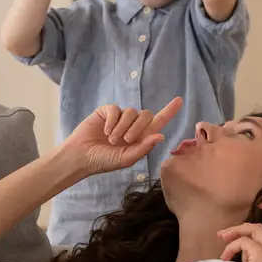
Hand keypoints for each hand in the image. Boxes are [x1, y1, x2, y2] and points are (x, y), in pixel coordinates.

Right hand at [59, 97, 182, 175]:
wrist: (81, 156)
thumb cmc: (104, 161)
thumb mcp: (126, 159)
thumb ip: (144, 148)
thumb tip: (161, 135)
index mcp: (140, 137)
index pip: (158, 121)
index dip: (169, 111)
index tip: (180, 100)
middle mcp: (132, 125)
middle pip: (146, 115)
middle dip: (138, 127)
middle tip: (126, 140)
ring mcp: (119, 117)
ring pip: (131, 112)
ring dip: (123, 127)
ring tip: (112, 139)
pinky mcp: (107, 111)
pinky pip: (116, 109)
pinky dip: (113, 121)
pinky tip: (105, 131)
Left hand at [220, 223, 261, 261]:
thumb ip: (251, 260)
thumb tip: (242, 247)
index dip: (253, 232)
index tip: (236, 235)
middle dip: (243, 228)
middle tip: (224, 234)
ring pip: (256, 230)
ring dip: (235, 232)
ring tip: (222, 239)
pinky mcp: (261, 256)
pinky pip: (244, 241)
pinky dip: (231, 246)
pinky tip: (224, 258)